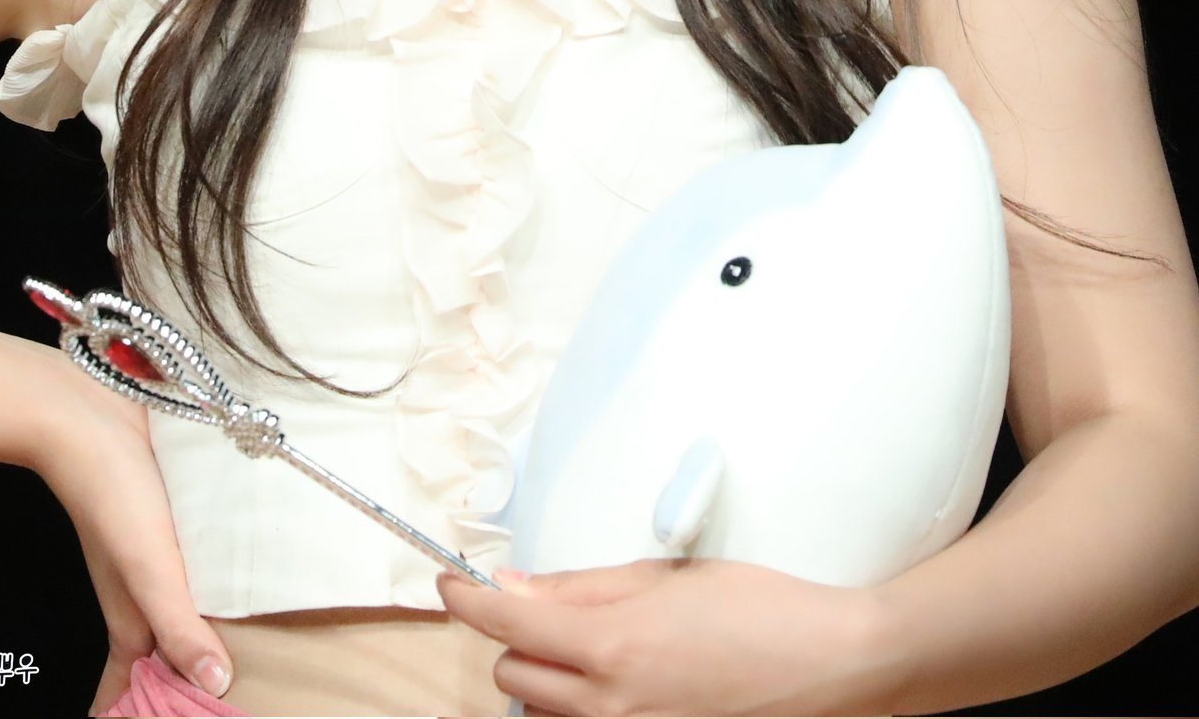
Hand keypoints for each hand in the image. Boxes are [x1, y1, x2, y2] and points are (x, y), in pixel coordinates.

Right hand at [29, 368, 234, 715]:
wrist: (89, 415)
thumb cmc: (111, 495)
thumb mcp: (150, 569)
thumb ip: (181, 628)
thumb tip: (215, 687)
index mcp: (133, 621)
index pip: (132, 691)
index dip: (150, 715)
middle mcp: (143, 595)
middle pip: (161, 658)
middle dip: (183, 685)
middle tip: (229, 701)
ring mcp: (156, 558)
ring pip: (179, 613)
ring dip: (202, 636)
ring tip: (246, 657)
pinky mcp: (172, 523)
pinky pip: (194, 568)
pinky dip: (213, 586)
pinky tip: (245, 578)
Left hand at [435, 556, 896, 716]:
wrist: (832, 667)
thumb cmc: (760, 611)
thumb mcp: (665, 579)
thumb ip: (583, 587)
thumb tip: (518, 586)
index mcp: (614, 648)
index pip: (508, 626)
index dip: (467, 602)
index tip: (450, 586)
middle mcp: (613, 709)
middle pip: (516, 680)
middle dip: (519, 642)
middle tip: (550, 612)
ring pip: (548, 717)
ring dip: (550, 683)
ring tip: (597, 651)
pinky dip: (586, 711)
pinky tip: (619, 686)